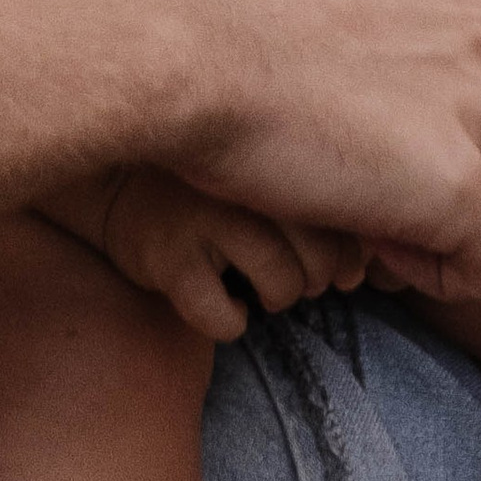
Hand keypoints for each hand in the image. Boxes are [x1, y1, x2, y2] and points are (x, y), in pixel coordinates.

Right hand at [77, 169, 366, 340]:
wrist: (118, 182)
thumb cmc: (213, 187)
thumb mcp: (268, 179)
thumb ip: (320, 205)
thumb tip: (361, 274)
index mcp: (279, 158)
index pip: (348, 227)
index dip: (346, 260)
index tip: (323, 262)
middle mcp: (246, 183)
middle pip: (321, 263)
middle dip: (311, 283)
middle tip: (282, 272)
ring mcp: (205, 218)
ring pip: (282, 289)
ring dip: (273, 299)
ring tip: (251, 282)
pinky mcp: (169, 259)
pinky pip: (226, 319)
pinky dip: (229, 321)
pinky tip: (218, 298)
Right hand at [136, 0, 480, 303]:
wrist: (165, 22)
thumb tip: (341, 12)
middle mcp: (480, 26)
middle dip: (456, 163)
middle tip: (379, 195)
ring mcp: (475, 103)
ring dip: (438, 215)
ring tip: (356, 225)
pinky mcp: (455, 185)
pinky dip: (461, 277)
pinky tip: (397, 270)